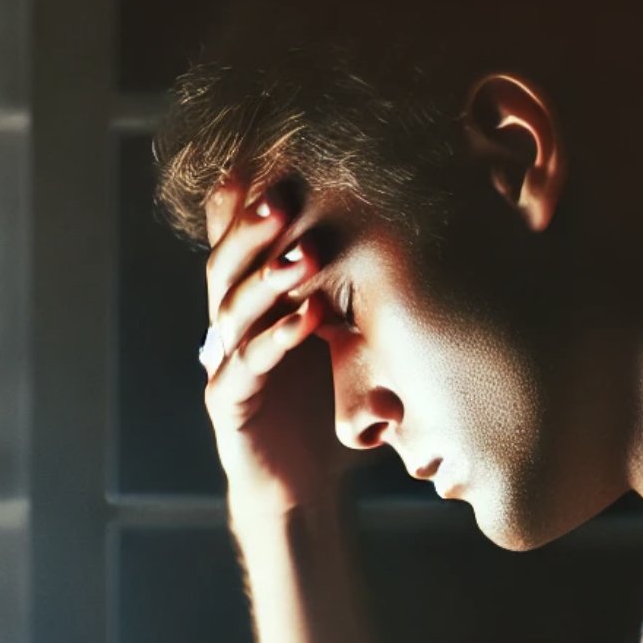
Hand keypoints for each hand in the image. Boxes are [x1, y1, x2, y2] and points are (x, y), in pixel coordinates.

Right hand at [202, 180, 358, 522]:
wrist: (301, 485)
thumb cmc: (327, 406)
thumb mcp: (345, 337)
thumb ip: (353, 288)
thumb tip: (417, 224)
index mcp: (253, 301)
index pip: (239, 238)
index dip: (252, 199)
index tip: (284, 157)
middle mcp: (230, 325)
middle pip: (225, 262)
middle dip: (253, 226)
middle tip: (285, 192)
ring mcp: (224, 364)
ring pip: (231, 310)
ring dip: (268, 279)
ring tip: (304, 254)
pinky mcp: (228, 404)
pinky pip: (245, 366)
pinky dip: (276, 341)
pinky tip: (307, 320)